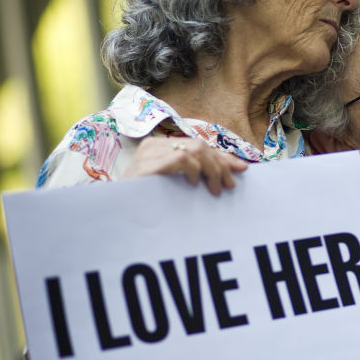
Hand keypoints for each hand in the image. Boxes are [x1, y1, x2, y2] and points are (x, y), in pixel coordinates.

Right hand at [123, 136, 247, 194]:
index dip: (223, 157)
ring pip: (194, 149)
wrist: (117, 214)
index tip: (243, 169)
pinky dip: (193, 169)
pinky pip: (180, 158)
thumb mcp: (174, 185)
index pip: (200, 146)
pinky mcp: (146, 164)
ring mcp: (148, 153)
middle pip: (200, 146)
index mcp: (161, 147)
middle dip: (220, 165)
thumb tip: (231, 172)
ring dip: (211, 169)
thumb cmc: (146, 202)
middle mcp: (154, 145)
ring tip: (214, 188)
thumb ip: (196, 175)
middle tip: (228, 186)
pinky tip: (194, 183)